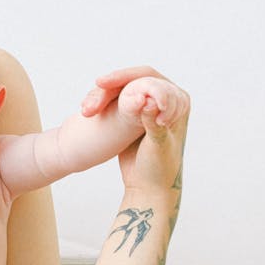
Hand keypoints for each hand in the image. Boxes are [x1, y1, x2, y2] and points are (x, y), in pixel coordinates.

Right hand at [82, 66, 189, 190]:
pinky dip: (101, 103)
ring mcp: (147, 108)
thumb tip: (147, 101)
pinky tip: (88, 110)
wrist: (147, 187)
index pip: (150, 78)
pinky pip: (115, 102)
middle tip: (92, 89)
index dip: (125, 77)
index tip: (103, 83)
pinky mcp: (132, 117)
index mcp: (178, 102)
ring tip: (86, 109)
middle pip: (133, 80)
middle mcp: (164, 100)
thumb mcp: (157, 146)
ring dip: (101, 95)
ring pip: (121, 90)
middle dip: (109, 85)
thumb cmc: (159, 170)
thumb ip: (153, 124)